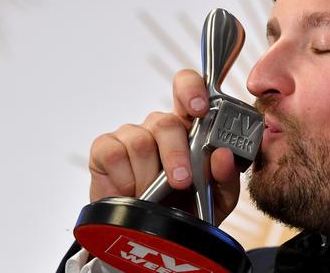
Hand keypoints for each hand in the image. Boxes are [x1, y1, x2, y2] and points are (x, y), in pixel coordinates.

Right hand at [88, 69, 240, 223]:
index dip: (191, 90)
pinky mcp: (105, 148)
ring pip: (140, 142)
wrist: (152, 240)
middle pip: (165, 122)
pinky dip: (125, 179)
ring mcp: (130, 135)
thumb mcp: (218, 198)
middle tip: (181, 182)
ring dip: (149, 176)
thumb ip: (225, 176)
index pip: (187, 89)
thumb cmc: (186, 209)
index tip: (200, 108)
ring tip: (153, 197)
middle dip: (175, 155)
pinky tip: (130, 192)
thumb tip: (222, 155)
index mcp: (189, 127)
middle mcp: (159, 126)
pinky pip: (113, 154)